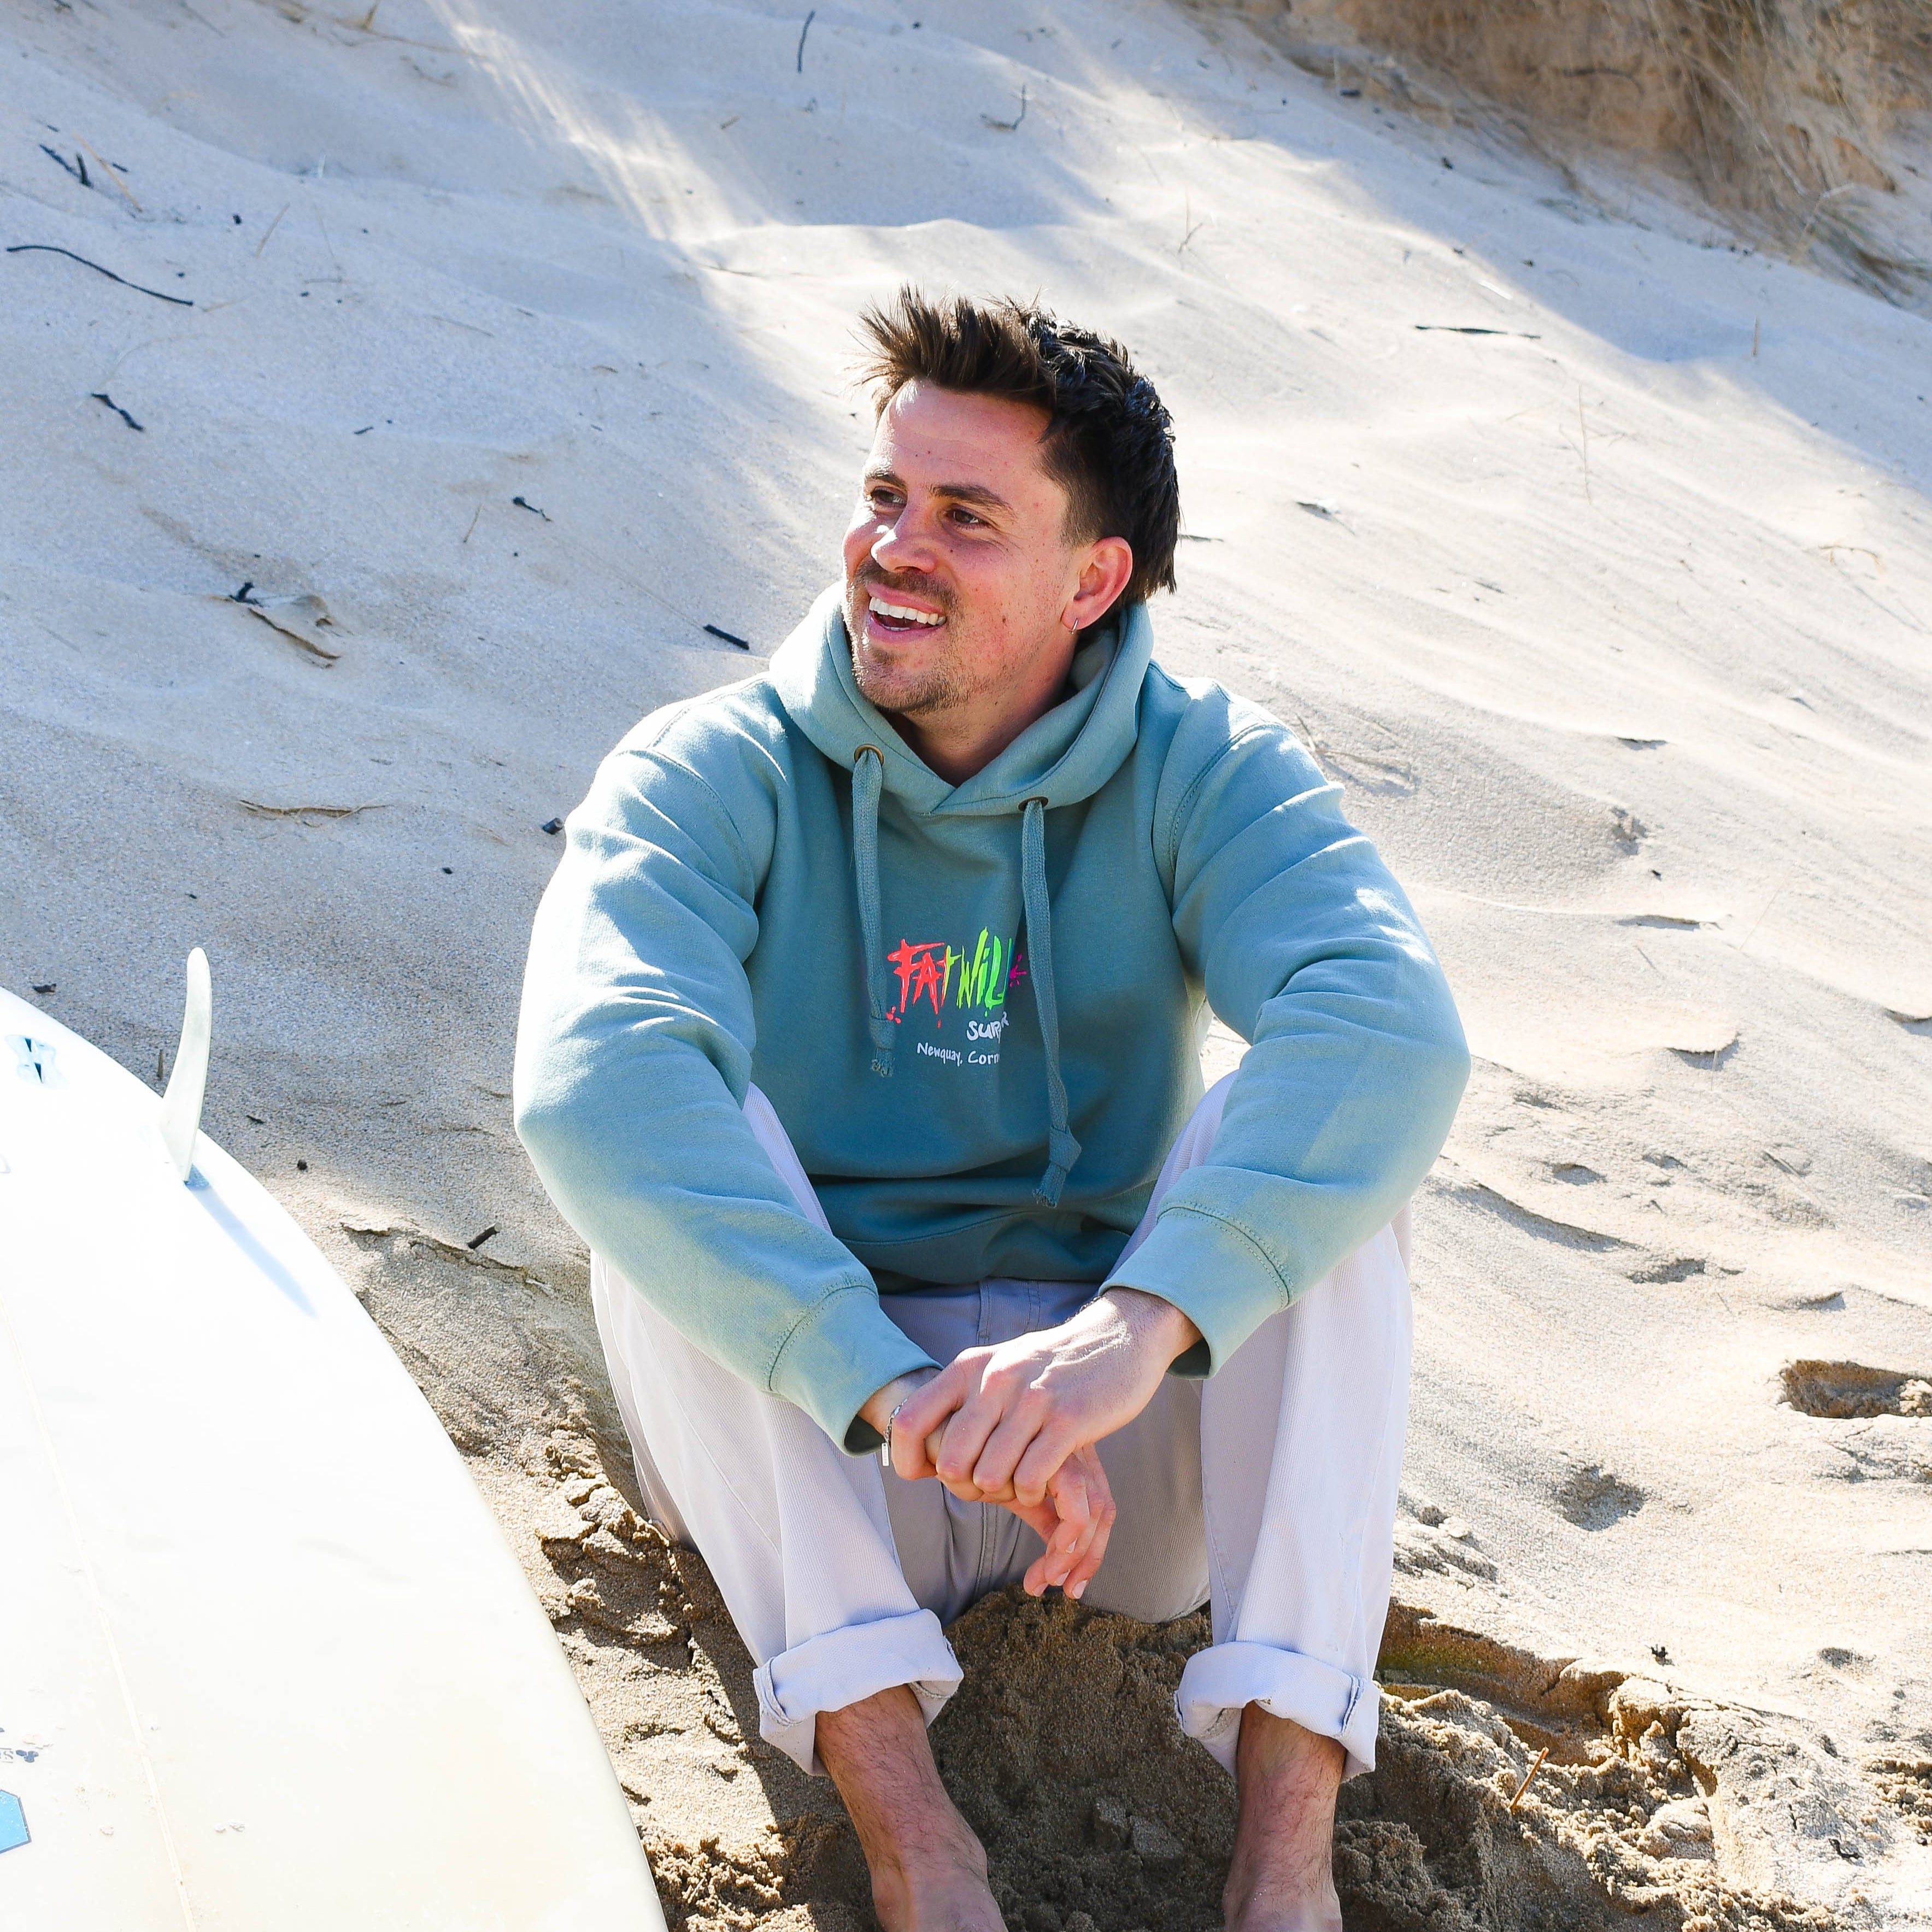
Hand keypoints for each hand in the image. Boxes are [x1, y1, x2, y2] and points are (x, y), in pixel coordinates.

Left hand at [885, 1289, 1199, 1599]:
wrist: (1119, 1336)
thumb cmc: (1052, 1362)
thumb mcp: (998, 1364)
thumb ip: (962, 1392)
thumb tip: (916, 1428)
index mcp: (969, 1367)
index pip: (910, 1421)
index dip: (908, 1459)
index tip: (926, 1474)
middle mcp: (995, 1379)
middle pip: (951, 1461)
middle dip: (963, 1486)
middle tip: (986, 1485)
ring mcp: (1032, 1400)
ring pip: (989, 1475)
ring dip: (1002, 1492)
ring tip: (1017, 1483)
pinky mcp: (1069, 1420)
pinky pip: (1030, 1477)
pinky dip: (1030, 1492)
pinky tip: (1040, 1484)